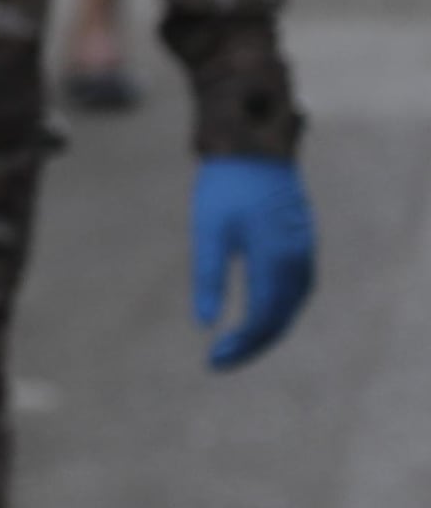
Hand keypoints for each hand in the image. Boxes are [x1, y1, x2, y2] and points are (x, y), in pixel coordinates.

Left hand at [192, 156, 317, 366]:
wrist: (253, 145)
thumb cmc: (225, 187)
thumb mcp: (208, 231)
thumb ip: (208, 277)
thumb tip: (204, 324)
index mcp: (276, 260)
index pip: (264, 319)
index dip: (240, 345)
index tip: (212, 361)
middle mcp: (298, 260)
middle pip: (280, 318)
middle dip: (252, 344)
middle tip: (219, 362)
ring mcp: (304, 251)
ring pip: (291, 305)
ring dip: (267, 329)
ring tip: (237, 346)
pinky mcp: (301, 242)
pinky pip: (296, 288)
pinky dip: (278, 309)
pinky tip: (259, 316)